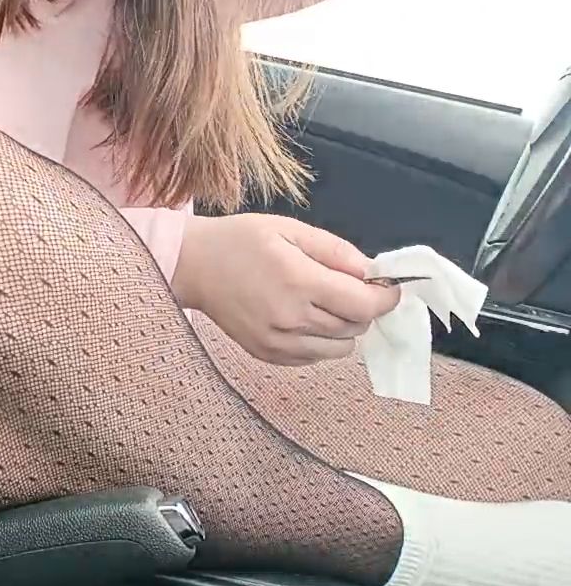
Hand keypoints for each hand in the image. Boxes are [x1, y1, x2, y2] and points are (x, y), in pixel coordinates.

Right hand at [173, 212, 400, 365]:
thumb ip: (334, 250)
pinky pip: (315, 357)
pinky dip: (320, 340)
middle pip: (355, 327)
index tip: (390, 288)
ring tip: (323, 301)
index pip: (363, 304)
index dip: (385, 298)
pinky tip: (303, 316)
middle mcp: (291, 318)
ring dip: (343, 326)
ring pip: (340, 348)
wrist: (194, 266)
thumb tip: (371, 272)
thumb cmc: (241, 240)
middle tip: (350, 286)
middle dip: (363, 307)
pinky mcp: (269, 356)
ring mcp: (279, 343)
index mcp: (298, 281)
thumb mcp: (289, 228)